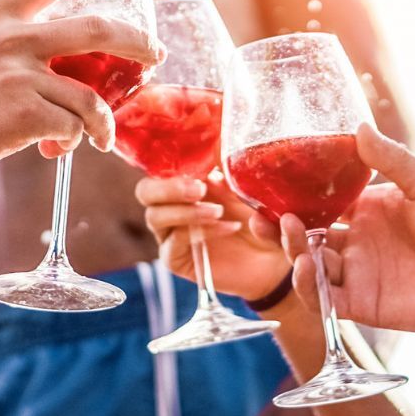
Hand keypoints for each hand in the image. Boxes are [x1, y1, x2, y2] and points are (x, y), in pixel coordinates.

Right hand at [0, 0, 165, 185]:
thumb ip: (8, 45)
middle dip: (138, 41)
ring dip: (106, 119)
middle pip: (98, 29)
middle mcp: (11, 38)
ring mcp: (19, 76)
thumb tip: (58, 64)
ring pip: (92, 96)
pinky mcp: (24, 115)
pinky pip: (73, 127)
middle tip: (155, 56)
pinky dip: (75, 141)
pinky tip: (60, 150)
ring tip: (103, 136)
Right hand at [136, 173, 289, 300]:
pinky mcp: (174, 258)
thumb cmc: (257, 217)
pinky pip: (174, 242)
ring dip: (186, 211)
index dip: (172, 161)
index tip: (201, 162)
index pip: (160, 167)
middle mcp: (171, 205)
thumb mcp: (248, 190)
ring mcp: (169, 233)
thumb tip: (217, 157)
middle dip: (168, 187)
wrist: (269, 257)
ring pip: (155, 216)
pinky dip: (201, 233)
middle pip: (145, 191)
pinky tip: (228, 228)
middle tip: (199, 189)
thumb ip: (231, 174)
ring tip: (218, 212)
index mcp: (184, 181)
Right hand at [275, 124, 414, 333]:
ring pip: (308, 264)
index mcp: (364, 209)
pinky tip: (306, 266)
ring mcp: (355, 272)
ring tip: (290, 232)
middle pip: (304, 234)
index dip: (291, 195)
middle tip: (261, 215)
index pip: (318, 199)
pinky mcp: (361, 303)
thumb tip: (358, 125)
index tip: (269, 183)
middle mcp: (354, 240)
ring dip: (292, 250)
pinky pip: (324, 298)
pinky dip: (308, 285)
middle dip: (277, 226)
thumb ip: (391, 159)